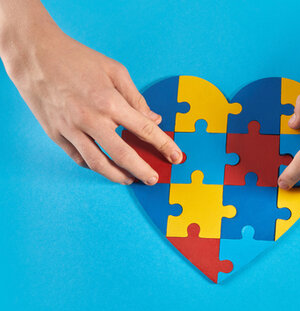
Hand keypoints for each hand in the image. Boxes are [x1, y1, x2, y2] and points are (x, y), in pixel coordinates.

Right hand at [2, 27, 181, 184]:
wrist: (35, 55)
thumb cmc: (77, 59)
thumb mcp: (115, 71)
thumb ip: (136, 98)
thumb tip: (154, 119)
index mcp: (109, 102)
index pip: (144, 130)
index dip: (163, 146)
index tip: (176, 157)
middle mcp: (90, 119)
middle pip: (122, 154)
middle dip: (142, 170)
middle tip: (154, 179)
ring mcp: (71, 129)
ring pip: (98, 163)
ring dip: (117, 175)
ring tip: (129, 179)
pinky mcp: (56, 134)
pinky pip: (78, 157)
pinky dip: (94, 165)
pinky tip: (105, 166)